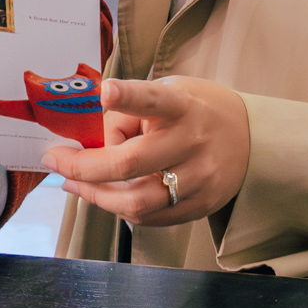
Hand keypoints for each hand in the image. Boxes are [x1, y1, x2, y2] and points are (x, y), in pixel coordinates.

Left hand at [41, 77, 249, 226]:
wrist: (252, 140)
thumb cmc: (197, 111)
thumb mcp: (170, 93)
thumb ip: (132, 113)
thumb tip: (92, 143)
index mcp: (183, 106)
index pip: (154, 99)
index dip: (129, 96)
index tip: (105, 91)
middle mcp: (192, 143)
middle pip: (130, 164)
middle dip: (83, 167)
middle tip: (56, 160)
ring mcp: (198, 179)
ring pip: (136, 201)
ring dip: (95, 195)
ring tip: (73, 182)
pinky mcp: (200, 206)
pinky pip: (150, 217)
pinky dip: (119, 207)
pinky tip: (102, 194)